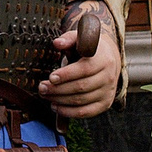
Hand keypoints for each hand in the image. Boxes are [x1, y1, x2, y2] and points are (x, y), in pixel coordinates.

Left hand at [40, 0, 122, 118]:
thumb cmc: (88, 49)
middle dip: (58, 89)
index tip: (51, 77)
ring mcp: (108, 92)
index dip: (67, 74)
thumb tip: (57, 43)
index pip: (85, 69)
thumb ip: (68, 39)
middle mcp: (109, 77)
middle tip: (42, 88)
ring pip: (81, 100)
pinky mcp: (105, 104)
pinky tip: (55, 107)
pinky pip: (86, 112)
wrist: (108, 60)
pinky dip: (69, 112)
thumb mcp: (79, 39)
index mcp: (103, 59)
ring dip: (60, 100)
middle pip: (81, 87)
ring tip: (45, 96)